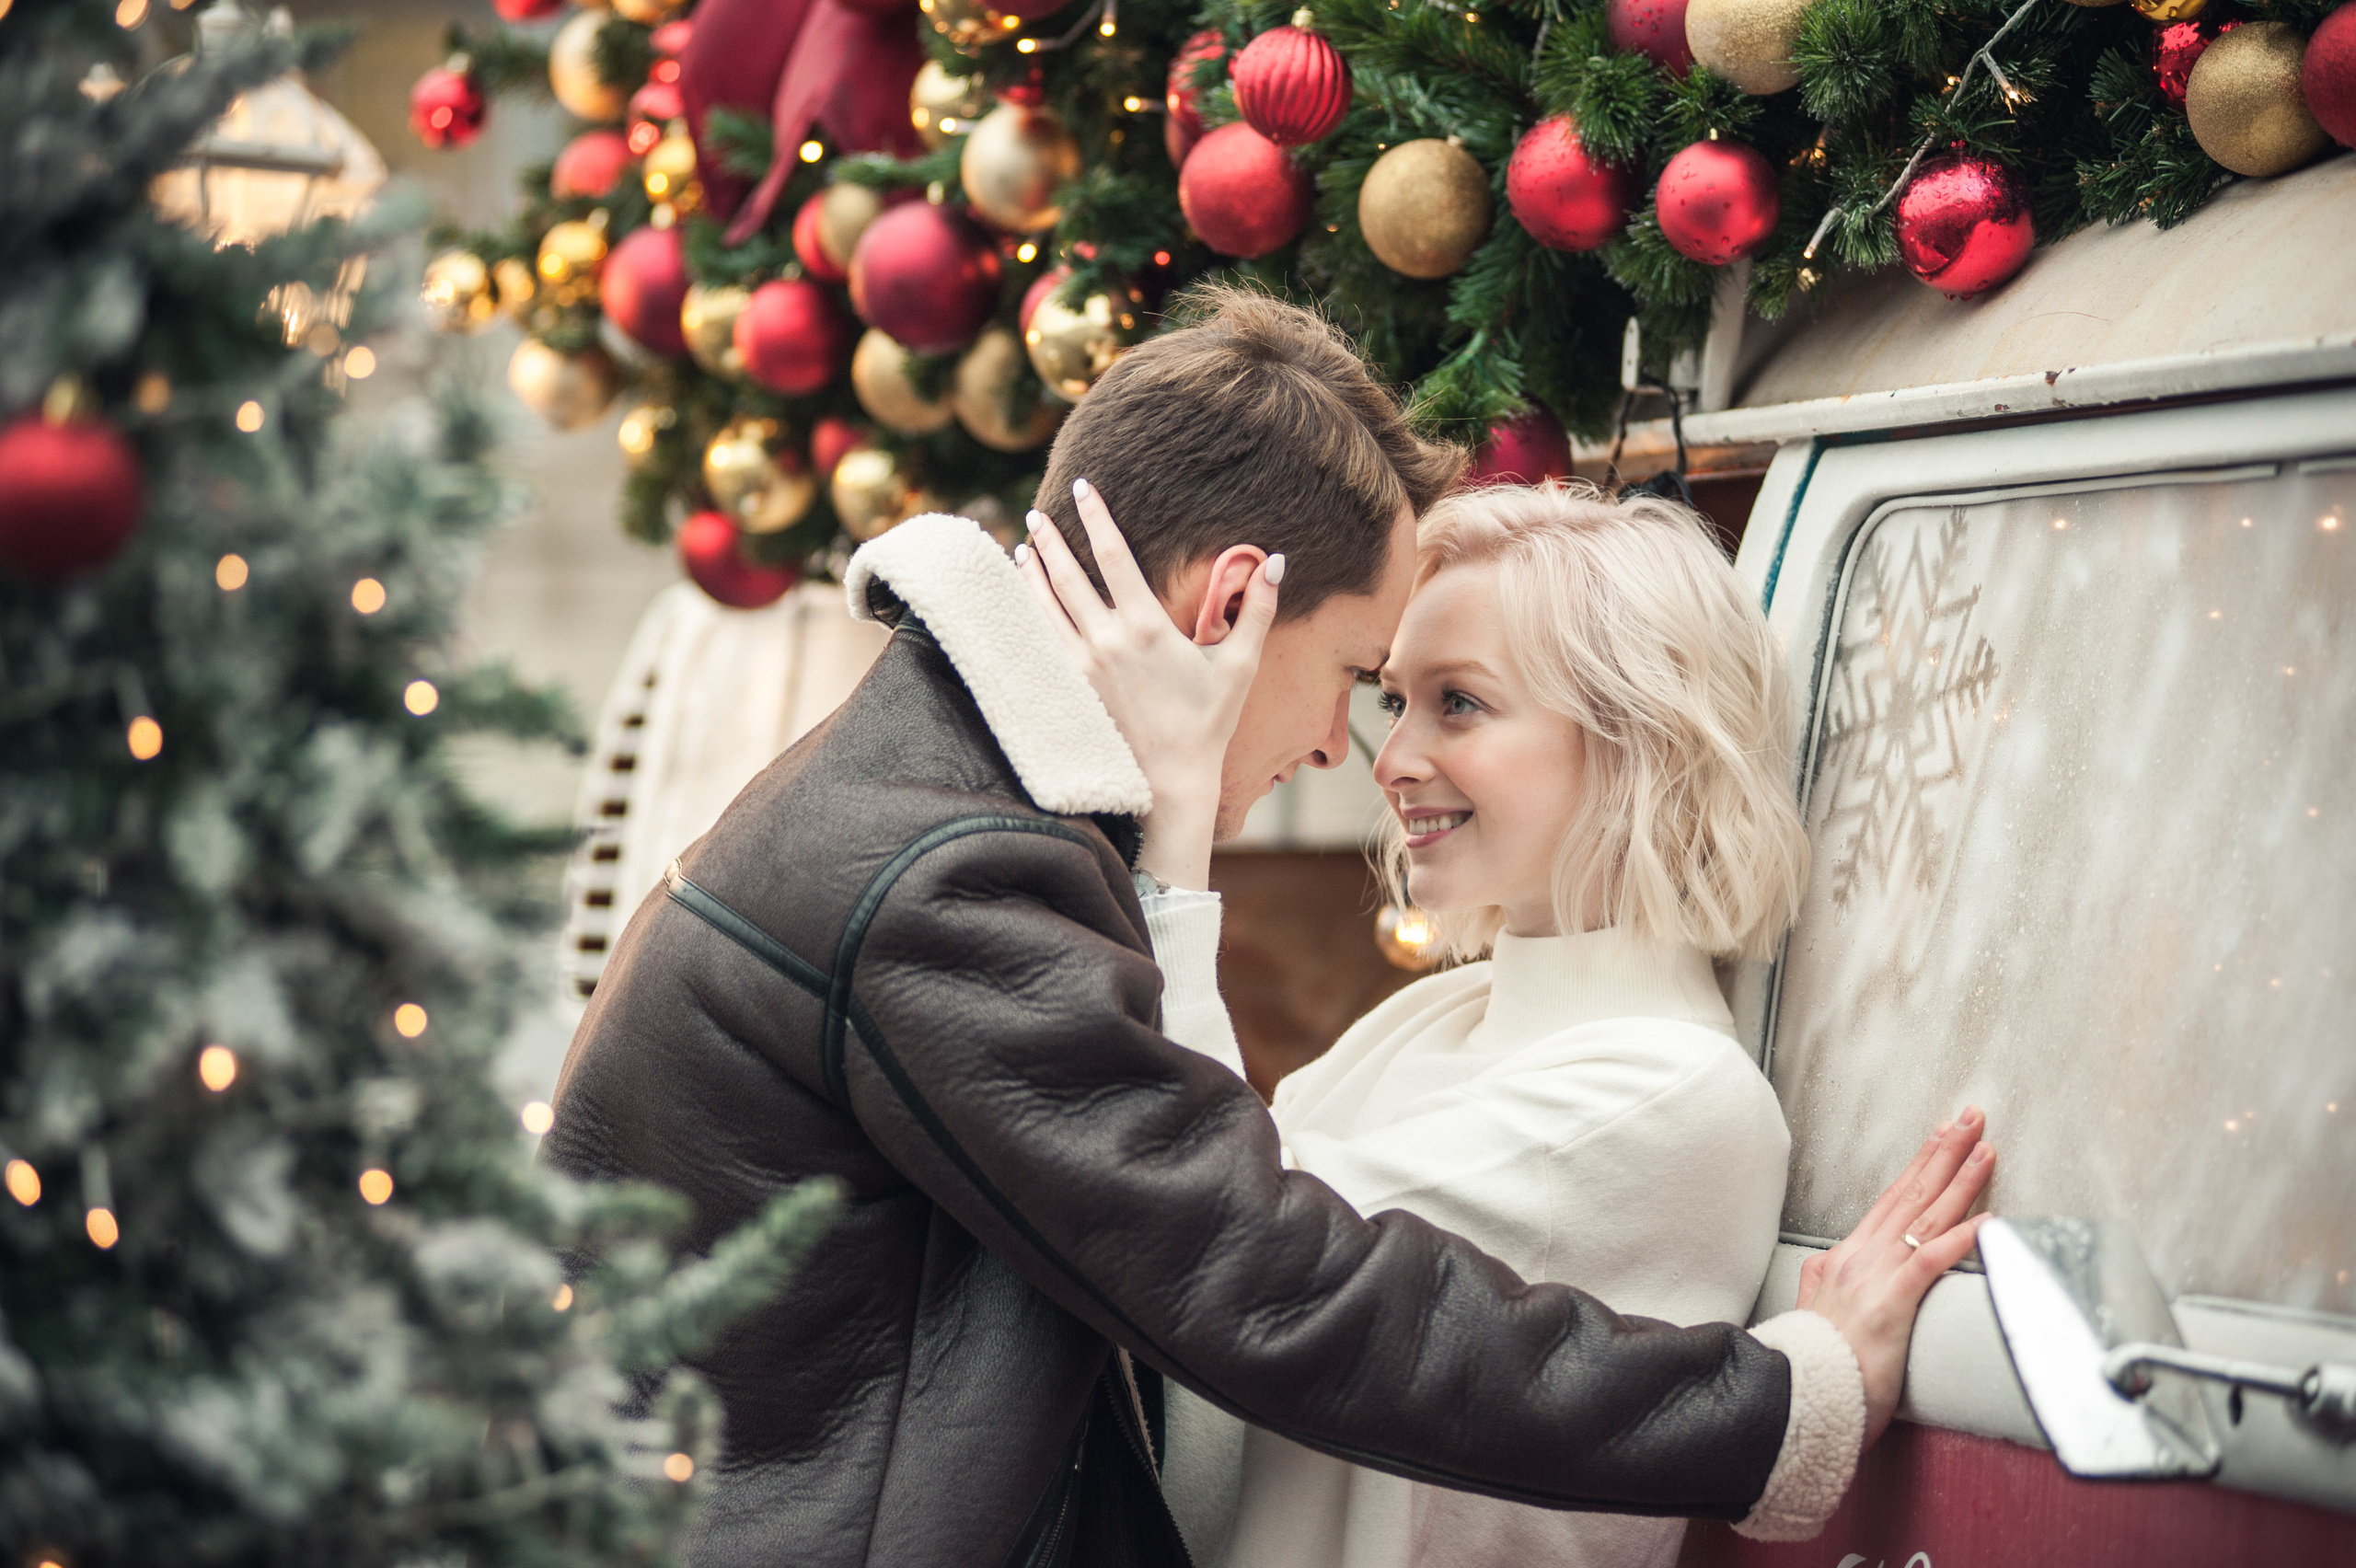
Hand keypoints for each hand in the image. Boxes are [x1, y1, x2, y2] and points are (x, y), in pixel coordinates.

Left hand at [1014, 478, 1279, 889]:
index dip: (1096, 516)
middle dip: (1050, 540)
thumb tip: (1276, 560)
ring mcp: (1082, 667)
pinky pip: (1042, 642)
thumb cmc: (1208, 723)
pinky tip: (1020, 604)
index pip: (1113, 555)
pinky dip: (1028, 616)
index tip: (1083, 487)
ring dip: (1032, 575)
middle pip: (1067, 576)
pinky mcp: (1071, 690)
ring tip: (1021, 549)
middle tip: (1035, 513)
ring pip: (1046, 608)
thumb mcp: (1239, 665)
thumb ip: (1256, 609)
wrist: (1170, 782)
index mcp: (1145, 626)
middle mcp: (1106, 641)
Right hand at [1796, 1107, 1995, 1446]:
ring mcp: (1872, 1278)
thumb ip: (1826, 1287)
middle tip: (1970, 1118)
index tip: (1940, 1137)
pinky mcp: (1888, 1306)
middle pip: (1909, 1194)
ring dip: (1959, 1181)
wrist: (1788, 1396)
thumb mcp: (1815, 1313)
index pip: (1889, 1200)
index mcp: (1843, 1259)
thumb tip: (1829, 1268)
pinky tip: (1987, 1222)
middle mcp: (1858, 1258)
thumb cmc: (1813, 1367)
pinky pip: (1931, 1263)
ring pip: (1924, 1218)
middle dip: (1942, 1152)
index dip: (1918, 1165)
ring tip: (1985, 1150)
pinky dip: (1961, 1239)